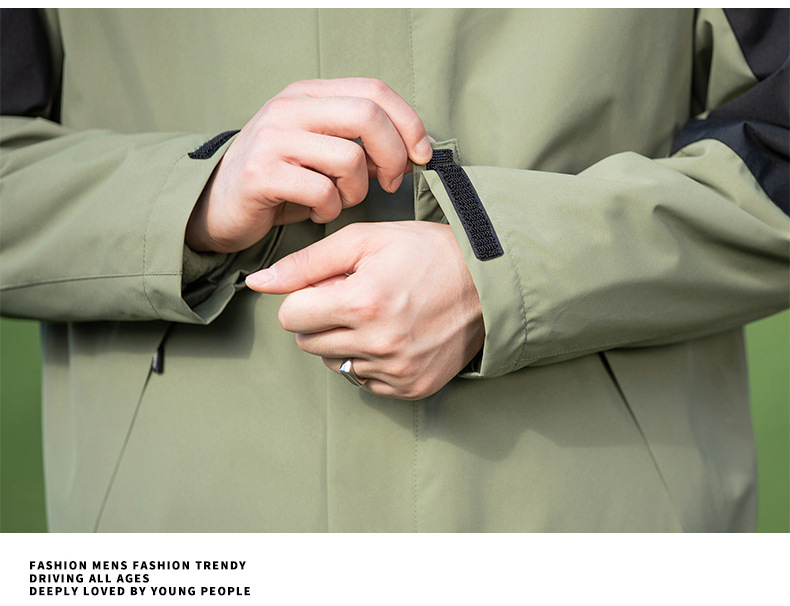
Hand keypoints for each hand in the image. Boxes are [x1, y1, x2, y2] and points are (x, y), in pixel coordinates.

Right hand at [186, 78, 432, 252]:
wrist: (218, 205)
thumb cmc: (278, 180)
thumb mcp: (321, 153)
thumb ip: (361, 147)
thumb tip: (412, 152)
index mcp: (308, 94)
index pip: (375, 90)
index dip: (409, 122)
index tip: (421, 155)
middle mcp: (290, 108)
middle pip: (367, 115)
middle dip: (393, 154)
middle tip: (390, 182)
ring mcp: (273, 138)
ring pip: (349, 159)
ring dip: (357, 191)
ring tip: (340, 200)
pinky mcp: (261, 173)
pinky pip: (322, 192)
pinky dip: (330, 209)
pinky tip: (317, 212)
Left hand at [245, 222, 483, 399]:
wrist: (487, 282)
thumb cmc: (424, 252)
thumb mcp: (365, 240)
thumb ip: (306, 262)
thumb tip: (257, 282)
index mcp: (361, 303)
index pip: (290, 318)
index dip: (305, 298)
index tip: (330, 286)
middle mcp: (377, 344)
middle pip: (308, 343)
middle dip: (321, 320)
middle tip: (356, 298)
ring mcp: (396, 371)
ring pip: (335, 364)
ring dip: (346, 341)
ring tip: (380, 316)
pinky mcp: (411, 388)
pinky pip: (365, 381)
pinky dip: (370, 361)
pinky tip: (395, 336)